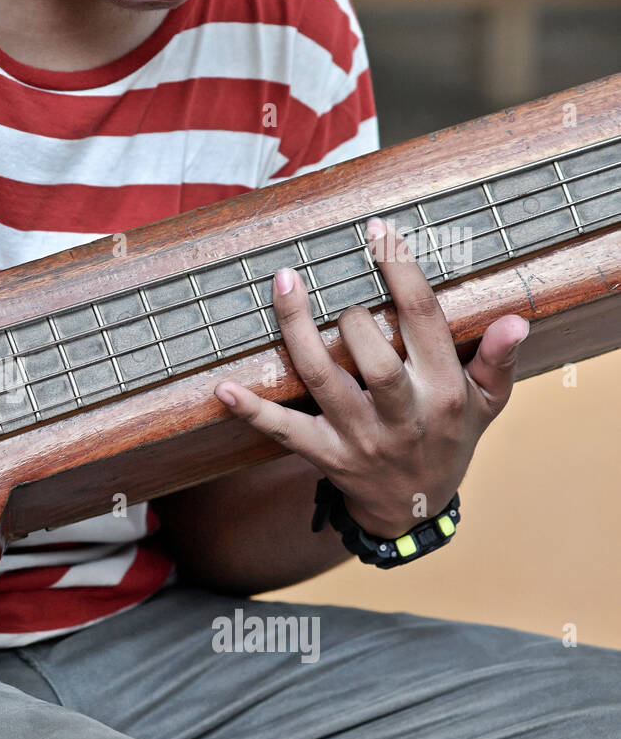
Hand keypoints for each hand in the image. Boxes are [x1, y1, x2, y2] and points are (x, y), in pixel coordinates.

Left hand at [212, 217, 529, 538]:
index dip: (400, 271)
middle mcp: (402, 415)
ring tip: (284, 284)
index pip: (423, 321)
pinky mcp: (325, 454)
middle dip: (354, 317)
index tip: (378, 230)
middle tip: (344, 300)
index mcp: (445, 392)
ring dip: (299, 332)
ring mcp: (360, 436)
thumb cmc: (450, 439)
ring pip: (324, 380)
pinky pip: (285, 431)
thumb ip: (497, 359)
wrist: (414, 508)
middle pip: (373, 356)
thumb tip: (515, 320)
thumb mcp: (487, 403)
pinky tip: (224, 389)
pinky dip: (253, 412)